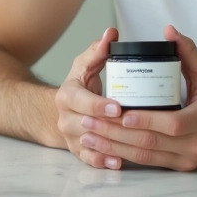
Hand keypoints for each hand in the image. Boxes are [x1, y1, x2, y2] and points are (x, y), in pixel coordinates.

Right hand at [54, 27, 124, 168]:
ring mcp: (70, 137)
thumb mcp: (86, 65)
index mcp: (66, 95)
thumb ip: (98, 50)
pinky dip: (103, 162)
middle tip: (132, 128)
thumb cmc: (80, 84)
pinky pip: (89, 160)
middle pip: (86, 125)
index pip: (81, 101)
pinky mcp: (78, 151)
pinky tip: (118, 163)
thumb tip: (111, 33)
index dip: (99, 105)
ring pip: (89, 144)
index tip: (118, 107)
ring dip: (109, 146)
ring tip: (130, 146)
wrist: (64, 110)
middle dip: (109, 127)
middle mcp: (65, 118)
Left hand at [76, 25, 196, 171]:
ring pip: (146, 156)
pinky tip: (104, 148)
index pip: (172, 123)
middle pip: (152, 142)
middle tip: (90, 121)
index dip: (145, 120)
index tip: (120, 112)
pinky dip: (123, 156)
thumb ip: (188, 50)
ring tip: (89, 135)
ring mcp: (189, 159)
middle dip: (117, 134)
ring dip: (114, 147)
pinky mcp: (181, 168)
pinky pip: (148, 163)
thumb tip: (169, 31)